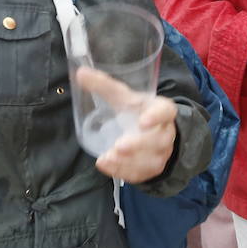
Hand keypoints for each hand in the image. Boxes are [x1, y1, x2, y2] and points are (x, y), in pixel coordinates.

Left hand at [77, 68, 177, 182]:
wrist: (149, 134)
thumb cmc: (136, 112)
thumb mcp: (124, 97)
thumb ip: (104, 85)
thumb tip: (81, 73)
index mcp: (161, 110)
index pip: (166, 111)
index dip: (157, 117)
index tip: (143, 121)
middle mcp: (165, 133)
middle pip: (158, 141)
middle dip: (139, 145)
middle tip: (120, 146)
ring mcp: (160, 154)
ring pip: (150, 161)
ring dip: (129, 162)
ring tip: (109, 157)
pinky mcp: (150, 170)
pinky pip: (140, 174)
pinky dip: (122, 171)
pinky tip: (106, 165)